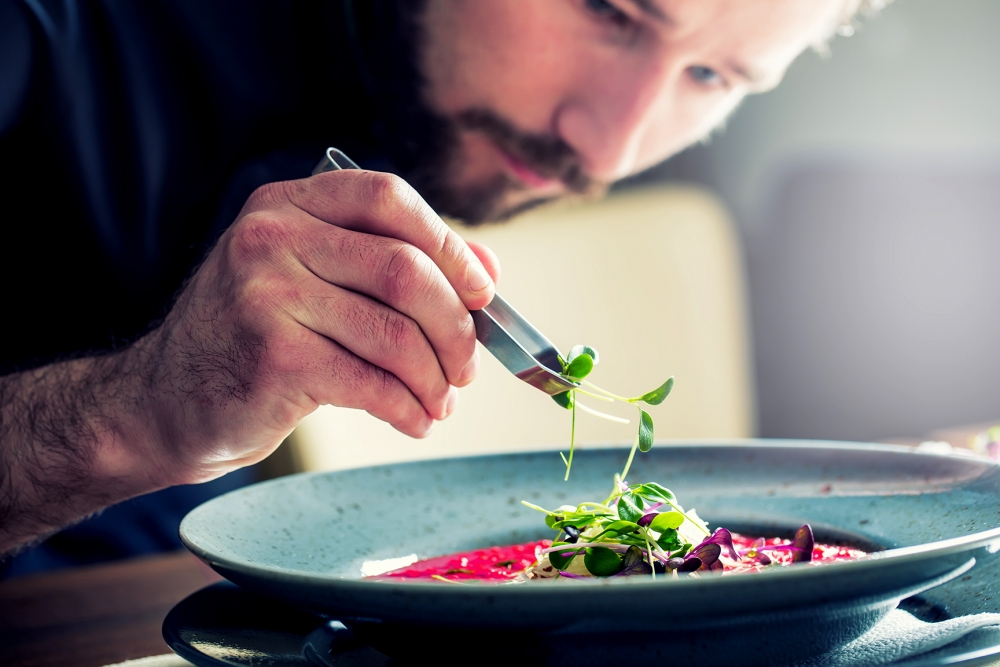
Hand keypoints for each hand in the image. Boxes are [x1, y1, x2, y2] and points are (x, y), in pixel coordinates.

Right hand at [133, 170, 499, 483]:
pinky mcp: (272, 358)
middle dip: (455, 327)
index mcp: (288, 204)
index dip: (450, 244)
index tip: (481, 291)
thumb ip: (394, 263)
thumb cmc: (255, 337)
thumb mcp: (313, 279)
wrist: (166, 400)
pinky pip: (372, 383)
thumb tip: (488, 270)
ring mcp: (267, 295)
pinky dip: (409, 408)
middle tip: (467, 367)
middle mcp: (272, 238)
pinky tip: (414, 420)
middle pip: (405, 270)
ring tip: (440, 402)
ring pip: (395, 334)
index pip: (389, 198)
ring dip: (436, 378)